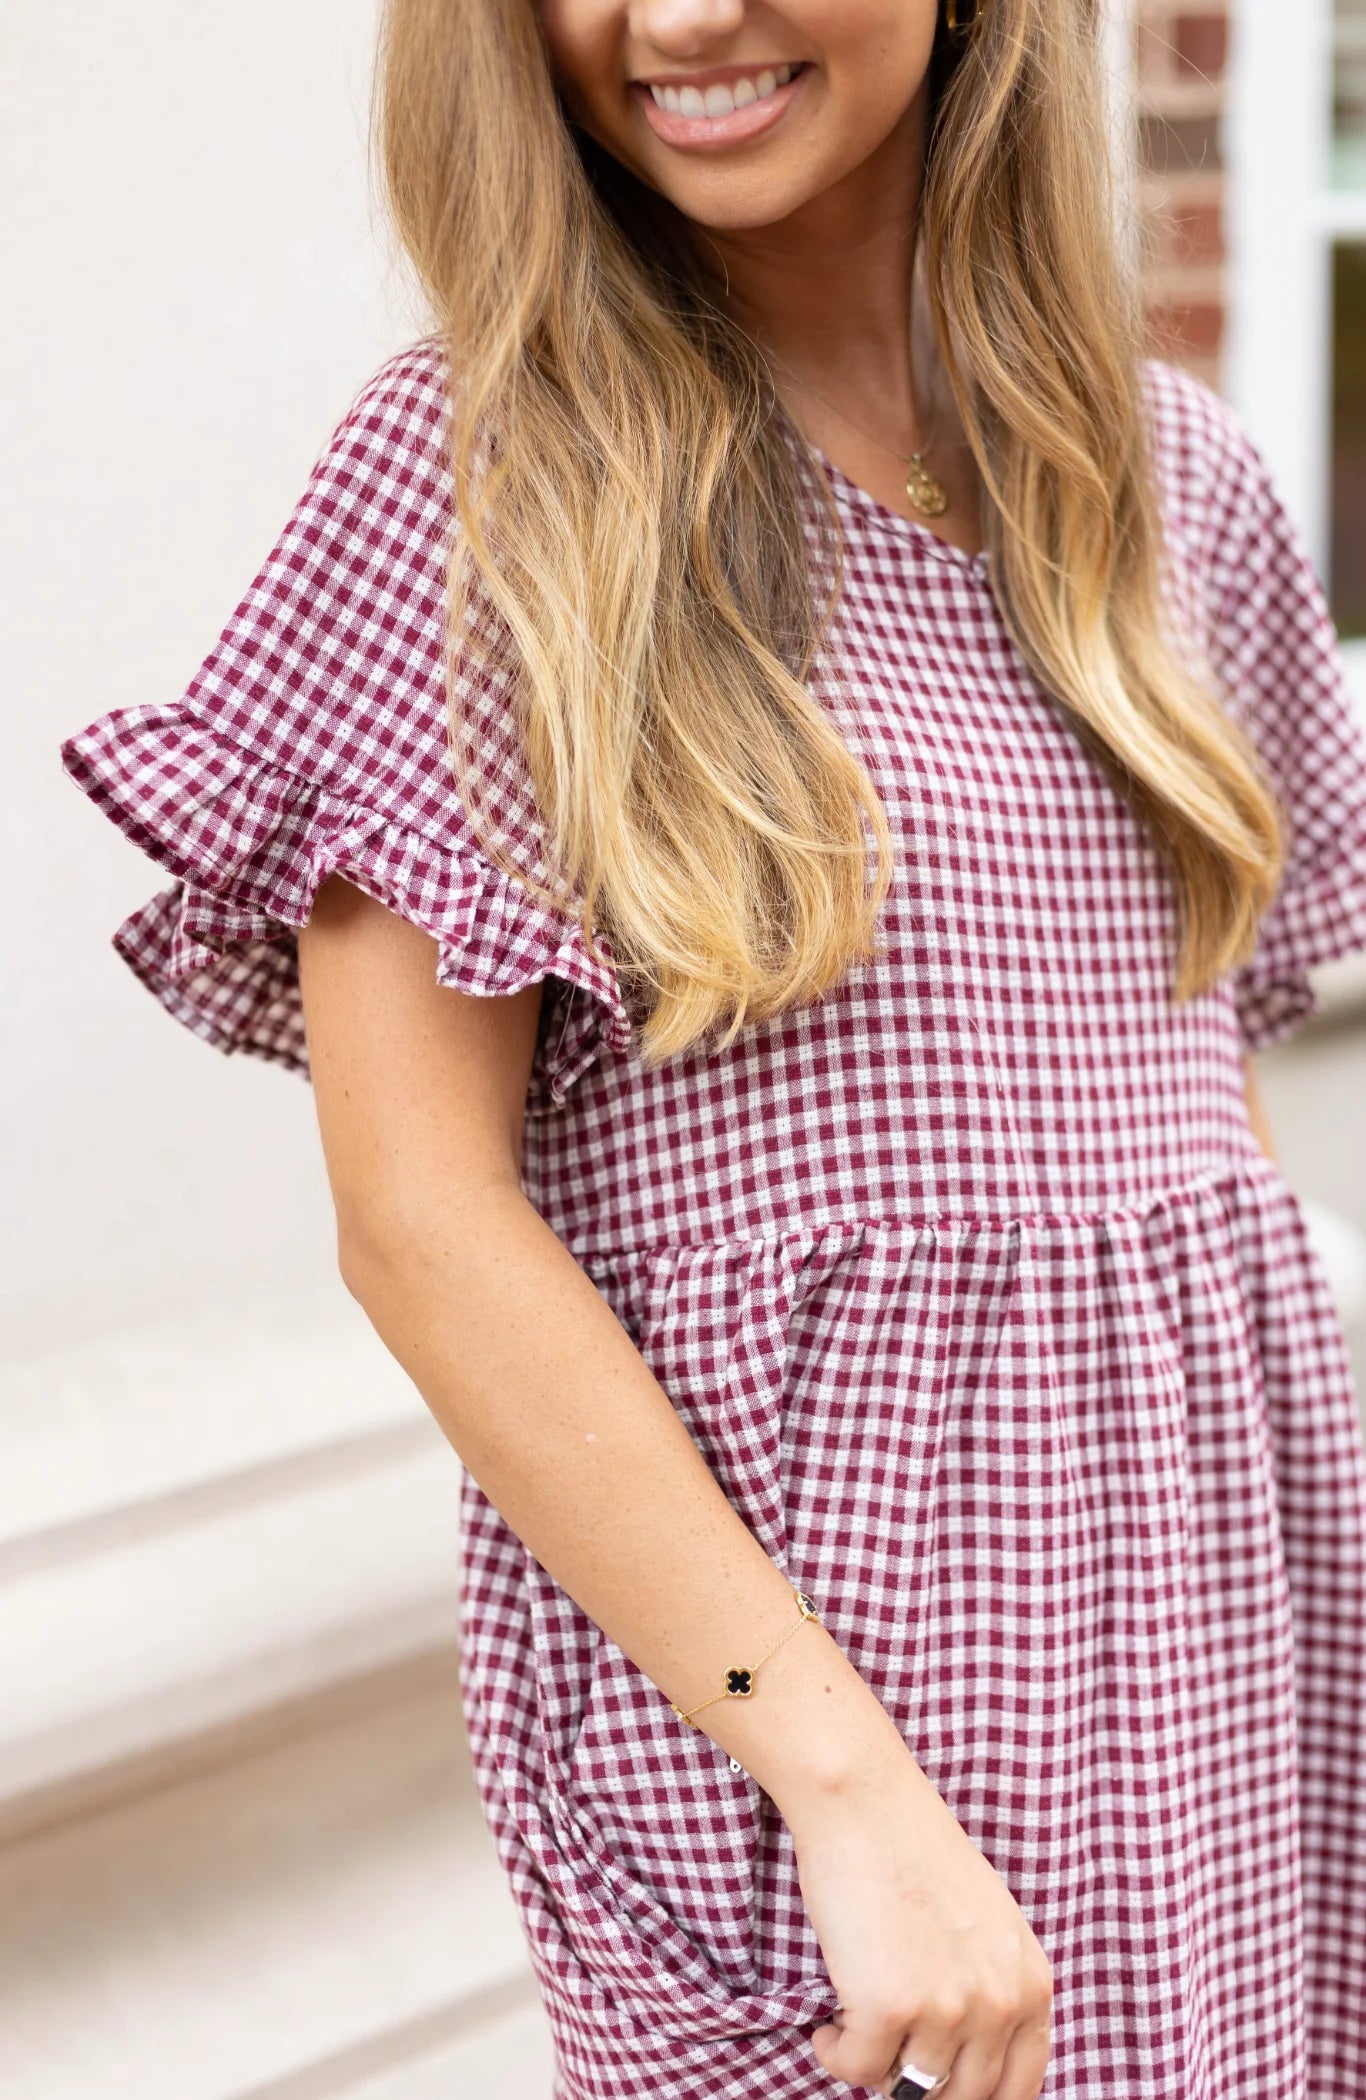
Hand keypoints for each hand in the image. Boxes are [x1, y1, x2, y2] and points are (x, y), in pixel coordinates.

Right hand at [782, 1739, 1052, 2098]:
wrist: (866, 1802)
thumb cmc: (912, 1852)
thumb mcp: (984, 1926)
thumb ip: (992, 1991)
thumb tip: (965, 2067)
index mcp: (1031, 1984)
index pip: (1019, 2088)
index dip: (975, 2097)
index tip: (936, 2085)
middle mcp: (1000, 2003)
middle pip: (961, 2098)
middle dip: (917, 2081)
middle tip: (885, 2046)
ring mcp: (948, 2009)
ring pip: (907, 2088)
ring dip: (873, 2064)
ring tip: (852, 2023)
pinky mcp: (890, 2006)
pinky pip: (857, 2069)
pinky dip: (835, 2053)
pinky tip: (827, 2022)